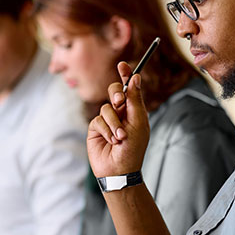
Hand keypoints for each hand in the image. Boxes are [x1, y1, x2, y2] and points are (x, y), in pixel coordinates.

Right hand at [87, 62, 150, 176]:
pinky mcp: (96, 128)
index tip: (122, 64)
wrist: (120, 169)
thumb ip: (135, 99)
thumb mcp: (138, 122)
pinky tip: (111, 141)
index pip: (129, 88)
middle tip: (120, 102)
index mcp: (134, 110)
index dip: (126, 75)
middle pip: (114, 91)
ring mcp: (107, 120)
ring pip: (106, 107)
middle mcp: (120, 112)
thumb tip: (136, 77)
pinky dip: (106, 130)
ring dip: (114, 123)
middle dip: (117, 95)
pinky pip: (98, 120)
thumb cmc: (134, 148)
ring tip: (121, 137)